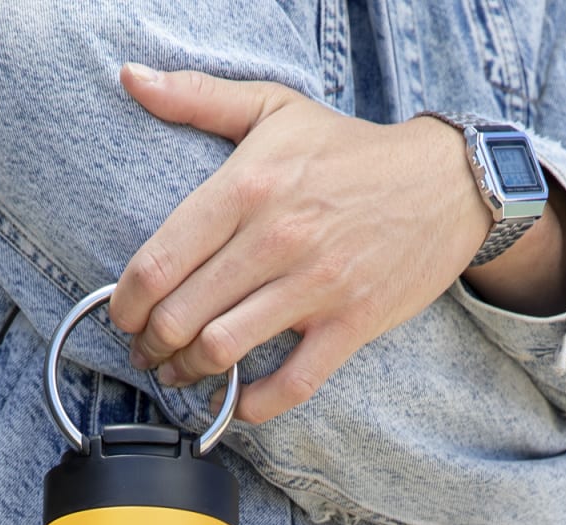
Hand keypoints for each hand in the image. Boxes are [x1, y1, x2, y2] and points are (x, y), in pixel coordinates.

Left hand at [108, 64, 495, 423]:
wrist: (443, 183)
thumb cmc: (349, 151)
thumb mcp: (273, 107)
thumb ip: (198, 96)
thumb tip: (132, 78)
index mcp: (248, 186)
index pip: (160, 260)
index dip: (125, 302)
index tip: (121, 316)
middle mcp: (278, 238)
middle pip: (182, 314)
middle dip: (149, 345)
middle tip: (145, 352)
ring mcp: (316, 286)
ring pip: (223, 349)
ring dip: (188, 373)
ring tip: (179, 373)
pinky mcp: (350, 325)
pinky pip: (290, 383)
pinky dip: (252, 406)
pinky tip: (235, 404)